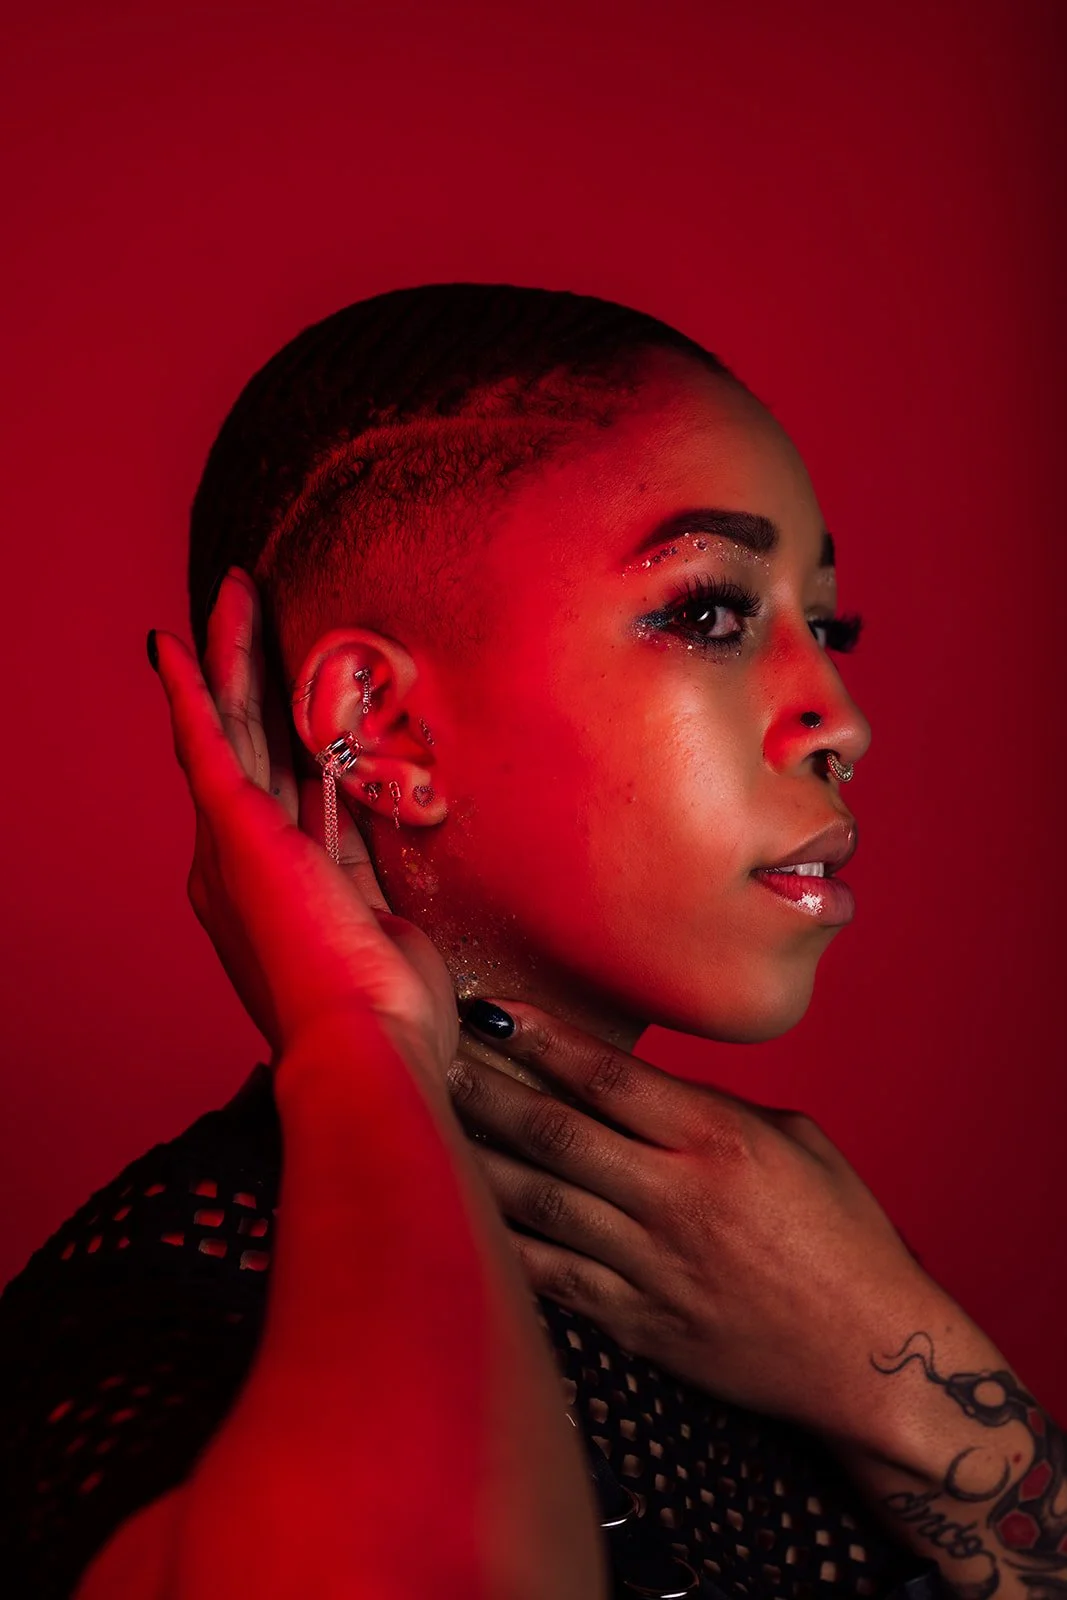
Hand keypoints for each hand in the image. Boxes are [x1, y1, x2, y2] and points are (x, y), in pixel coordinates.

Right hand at [149, 568, 458, 1083]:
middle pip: (247, 745)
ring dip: (228, 657)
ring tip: (233, 595)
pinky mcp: (233, 830)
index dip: (283, 730)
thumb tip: (391, 862)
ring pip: (228, 727)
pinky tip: (174, 644)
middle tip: (248, 611)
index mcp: (274, 887)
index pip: (279, 787)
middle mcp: (238, 864)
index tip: (295, 686)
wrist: (361, 1047)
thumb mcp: (386, 931)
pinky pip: (204, 742)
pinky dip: (188, 690)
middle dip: (248, 675)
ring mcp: (230, 845)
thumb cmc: (383, 1012)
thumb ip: (376, 884)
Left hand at [449, 1000, 949, 1449]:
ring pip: (539, 1203)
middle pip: (554, 1133)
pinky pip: (552, 1276)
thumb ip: (711, 1109)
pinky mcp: (637, 1322)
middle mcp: (675, 1197)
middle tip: (434, 1057)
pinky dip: (503, 1244)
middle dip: (486, 1091)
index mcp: (718, 1140)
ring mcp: (650, 1265)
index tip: (492, 1010)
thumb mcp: (795, 1142)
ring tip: (429, 1127)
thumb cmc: (843, 1239)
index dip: (541, 1037)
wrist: (874, 1357)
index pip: (607, 1075)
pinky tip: (463, 1216)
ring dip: (478, 1160)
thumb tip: (640, 1089)